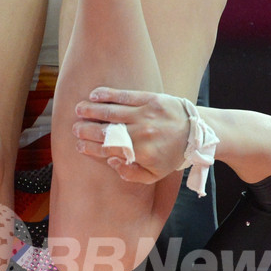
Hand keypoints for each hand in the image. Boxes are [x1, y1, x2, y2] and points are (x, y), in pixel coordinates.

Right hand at [73, 88, 190, 183]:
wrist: (195, 133)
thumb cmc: (171, 156)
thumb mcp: (154, 175)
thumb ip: (130, 173)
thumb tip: (111, 160)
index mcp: (141, 153)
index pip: (109, 149)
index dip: (91, 147)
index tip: (79, 145)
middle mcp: (142, 133)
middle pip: (107, 131)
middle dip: (87, 129)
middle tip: (75, 129)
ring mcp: (146, 114)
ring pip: (112, 111)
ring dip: (92, 110)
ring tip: (79, 110)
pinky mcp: (151, 99)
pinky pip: (125, 95)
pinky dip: (108, 95)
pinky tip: (95, 95)